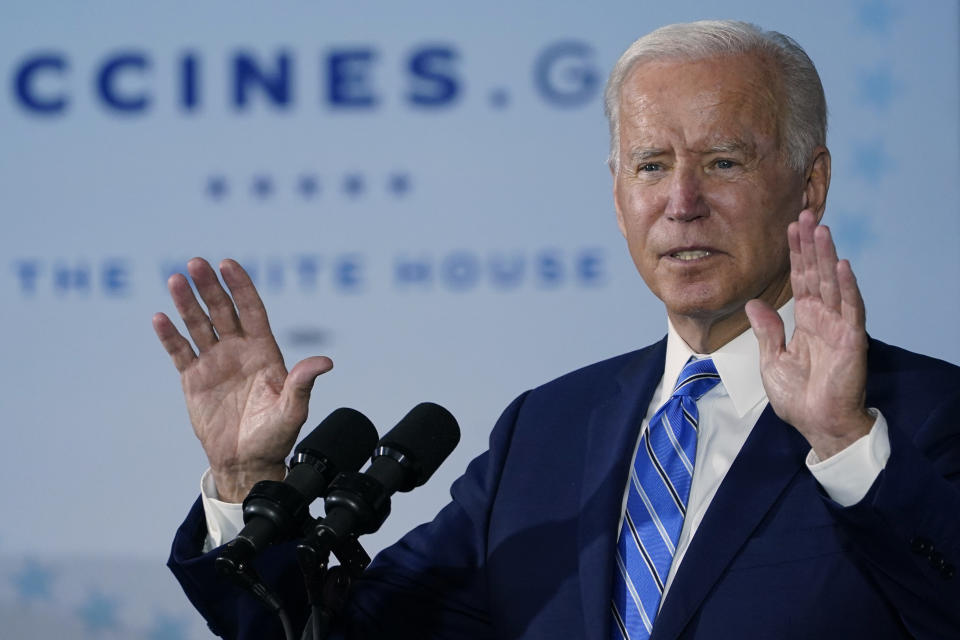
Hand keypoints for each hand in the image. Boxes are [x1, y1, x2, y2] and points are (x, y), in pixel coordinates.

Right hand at [152, 258, 332, 501]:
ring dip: (187, 303)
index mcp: (264, 351)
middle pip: (222, 310)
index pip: (251, 310)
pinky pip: (180, 352)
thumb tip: (325, 362)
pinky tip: (160, 318)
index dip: (240, 286)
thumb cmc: (275, 436)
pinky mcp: (194, 379)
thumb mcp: (292, 409)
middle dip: (210, 286)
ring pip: (198, 325)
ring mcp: (215, 362)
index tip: (228, 264)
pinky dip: (170, 336)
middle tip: (196, 263)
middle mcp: (238, 350)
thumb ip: (302, 383)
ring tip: (176, 280)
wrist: (246, 461)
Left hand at [745, 210, 872, 459]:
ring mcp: (839, 327)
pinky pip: (850, 309)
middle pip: (816, 273)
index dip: (796, 254)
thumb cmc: (799, 397)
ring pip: (833, 283)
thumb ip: (767, 330)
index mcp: (806, 321)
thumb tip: (753, 303)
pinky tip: (841, 265)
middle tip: (804, 214)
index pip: (800, 279)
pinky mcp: (852, 340)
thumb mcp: (772, 359)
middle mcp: (824, 318)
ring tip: (820, 229)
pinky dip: (846, 287)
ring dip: (827, 255)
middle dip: (810, 244)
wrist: (818, 424)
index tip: (790, 227)